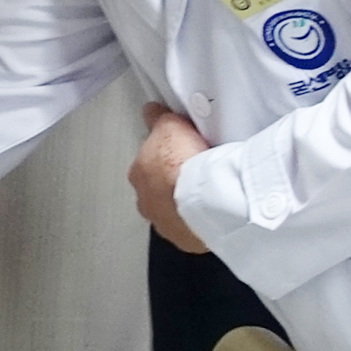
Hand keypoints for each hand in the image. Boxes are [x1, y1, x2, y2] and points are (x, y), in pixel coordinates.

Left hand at [129, 103, 210, 253]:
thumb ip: (158, 119)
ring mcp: (164, 224)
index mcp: (137, 175)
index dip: (165, 156)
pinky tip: (213, 212)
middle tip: (196, 173)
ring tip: (207, 193)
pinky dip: (199, 221)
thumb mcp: (169, 126)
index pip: (147, 163)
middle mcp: (145, 203)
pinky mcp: (184, 240)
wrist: (204, 196)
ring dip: (185, 204)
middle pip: (158, 190)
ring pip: (173, 211)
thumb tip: (150, 110)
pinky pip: (191, 228)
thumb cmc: (183, 161)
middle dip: (173, 183)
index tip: (181, 152)